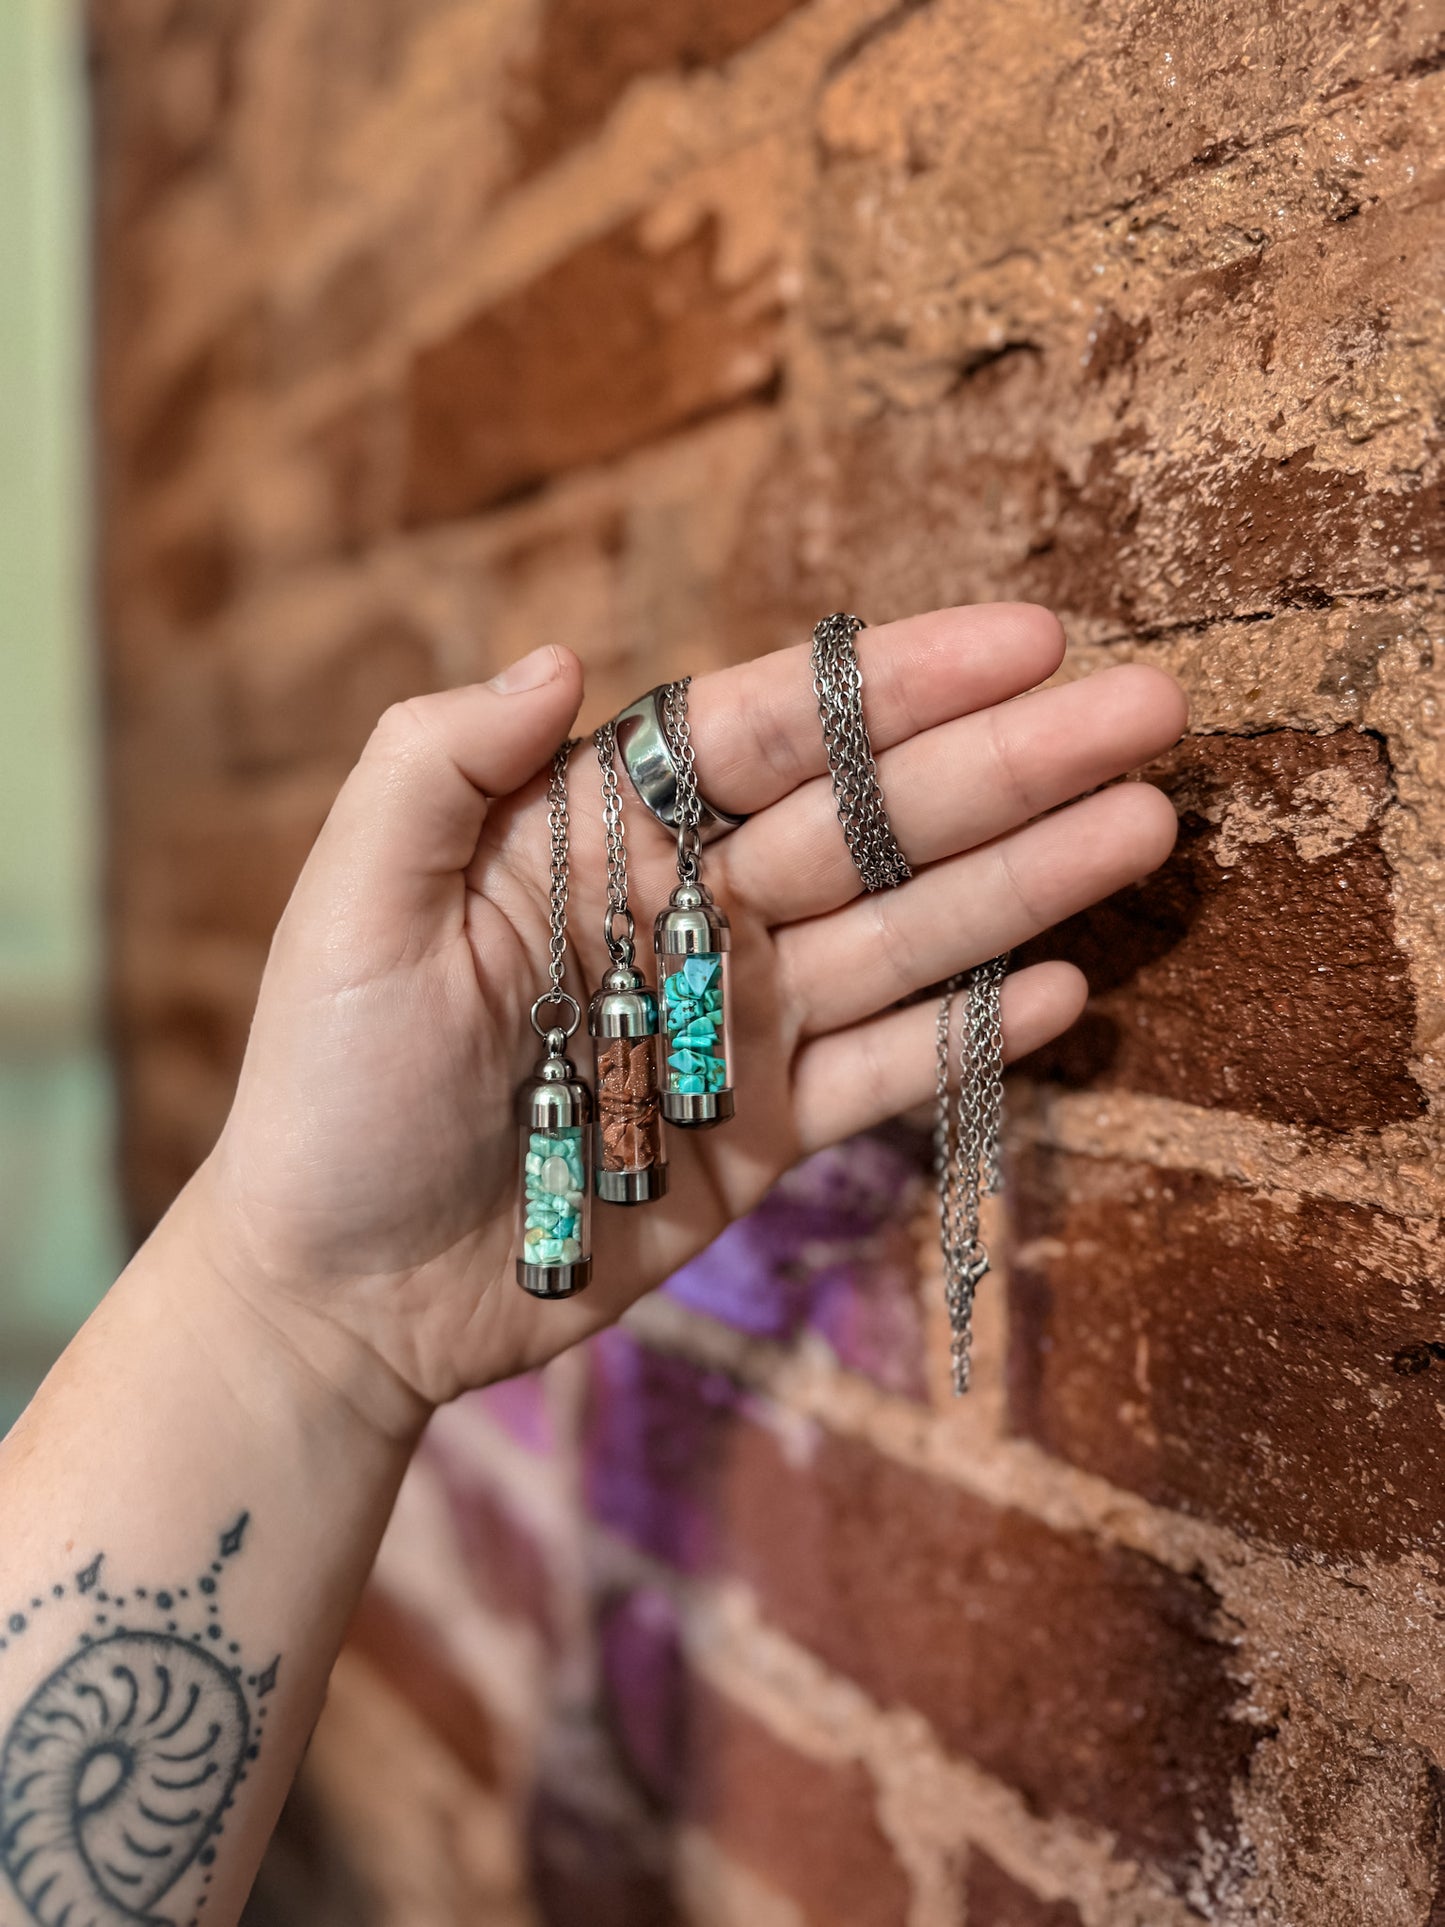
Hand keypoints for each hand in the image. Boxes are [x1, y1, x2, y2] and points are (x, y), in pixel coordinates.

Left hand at [181, 604, 1184, 1427]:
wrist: (341, 1291)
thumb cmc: (331, 1087)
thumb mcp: (351, 914)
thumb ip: (434, 770)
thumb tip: (558, 659)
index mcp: (603, 833)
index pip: (771, 735)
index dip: (898, 687)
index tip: (1025, 640)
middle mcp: (691, 911)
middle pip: (870, 824)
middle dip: (1007, 766)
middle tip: (1148, 712)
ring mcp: (739, 1024)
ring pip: (904, 937)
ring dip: (1024, 882)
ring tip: (1142, 828)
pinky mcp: (766, 1133)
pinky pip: (886, 1073)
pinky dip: (969, 1035)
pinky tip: (1063, 986)